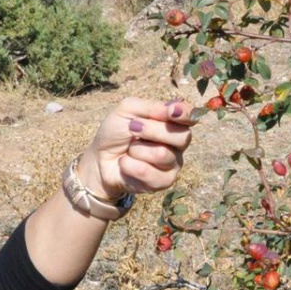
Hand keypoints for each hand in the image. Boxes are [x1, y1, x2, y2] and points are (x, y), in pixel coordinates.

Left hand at [77, 98, 193, 200]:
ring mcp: (173, 164)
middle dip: (152, 131)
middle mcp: (177, 143)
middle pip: (182, 137)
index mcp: (172, 122)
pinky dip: (131, 166)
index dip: (185, 114)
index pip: (190, 116)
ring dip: (137, 150)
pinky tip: (125, 164)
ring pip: (163, 155)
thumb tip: (174, 109)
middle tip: (132, 129)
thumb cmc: (115, 132)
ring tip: (128, 150)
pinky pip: (150, 173)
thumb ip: (151, 107)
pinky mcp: (163, 182)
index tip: (172, 112)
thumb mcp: (127, 110)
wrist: (100, 158)